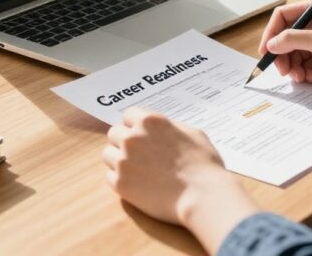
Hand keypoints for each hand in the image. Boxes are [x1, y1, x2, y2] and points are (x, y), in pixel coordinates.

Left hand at [103, 107, 230, 222]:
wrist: (202, 195)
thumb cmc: (203, 164)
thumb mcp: (192, 133)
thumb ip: (171, 127)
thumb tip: (162, 130)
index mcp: (149, 121)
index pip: (128, 114)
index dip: (135, 124)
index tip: (140, 133)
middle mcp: (132, 138)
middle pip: (114, 133)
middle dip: (124, 141)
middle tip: (138, 153)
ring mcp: (124, 161)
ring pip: (108, 154)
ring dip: (118, 159)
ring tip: (135, 169)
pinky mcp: (121, 184)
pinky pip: (110, 177)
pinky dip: (120, 179)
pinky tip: (136, 184)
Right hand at [258, 1, 311, 84]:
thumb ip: (292, 40)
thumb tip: (271, 44)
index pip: (282, 17)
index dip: (271, 33)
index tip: (265, 51)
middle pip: (286, 38)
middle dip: (282, 55)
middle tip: (283, 71)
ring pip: (295, 53)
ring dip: (294, 66)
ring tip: (301, 77)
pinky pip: (305, 63)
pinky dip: (304, 71)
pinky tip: (311, 78)